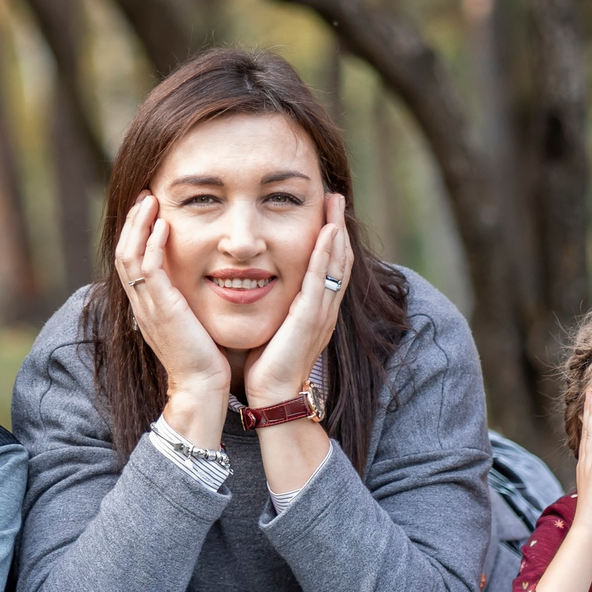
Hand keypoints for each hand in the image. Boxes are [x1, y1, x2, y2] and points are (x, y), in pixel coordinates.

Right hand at [112, 192, 228, 446]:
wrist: (202, 388)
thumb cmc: (204, 359)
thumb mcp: (190, 323)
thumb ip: (185, 302)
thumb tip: (195, 285)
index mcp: (146, 306)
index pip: (131, 261)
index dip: (136, 233)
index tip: (148, 209)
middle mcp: (141, 304)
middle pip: (123, 252)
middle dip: (133, 221)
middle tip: (145, 194)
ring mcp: (147, 307)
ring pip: (130, 256)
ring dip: (139, 224)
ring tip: (150, 199)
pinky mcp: (161, 309)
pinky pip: (149, 269)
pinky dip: (153, 243)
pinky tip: (164, 224)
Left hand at [241, 192, 352, 407]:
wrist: (272, 396)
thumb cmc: (267, 366)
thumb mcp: (273, 327)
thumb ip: (273, 307)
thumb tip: (253, 286)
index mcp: (314, 310)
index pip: (327, 267)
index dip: (328, 239)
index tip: (325, 212)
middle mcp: (324, 308)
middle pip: (339, 259)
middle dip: (338, 226)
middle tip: (335, 196)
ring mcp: (321, 313)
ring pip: (337, 264)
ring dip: (337, 231)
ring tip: (335, 203)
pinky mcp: (311, 318)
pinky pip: (323, 280)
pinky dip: (327, 254)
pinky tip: (328, 232)